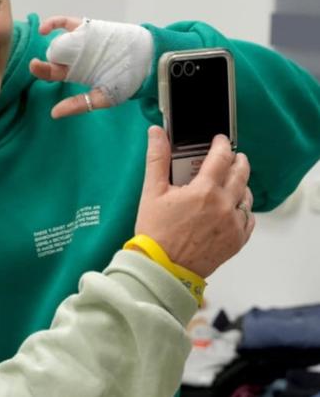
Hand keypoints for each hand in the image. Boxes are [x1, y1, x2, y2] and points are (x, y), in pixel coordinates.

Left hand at [29, 15, 153, 118]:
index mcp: (77, 73)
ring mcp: (80, 41)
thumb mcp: (104, 97)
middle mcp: (75, 57)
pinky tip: (44, 29)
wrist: (148, 59)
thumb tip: (54, 114)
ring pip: (58, 40)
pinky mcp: (88, 28)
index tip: (35, 68)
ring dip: (49, 43)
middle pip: (53, 57)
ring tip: (44, 47)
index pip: (53, 73)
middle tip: (35, 65)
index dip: (42, 71)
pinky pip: (66, 23)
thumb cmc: (128, 81)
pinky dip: (53, 23)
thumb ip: (80, 105)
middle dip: (42, 61)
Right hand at [134, 126, 254, 278]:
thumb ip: (157, 159)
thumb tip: (156, 133)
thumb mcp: (151, 191)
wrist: (164, 268)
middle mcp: (224, 205)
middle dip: (237, 160)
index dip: (221, 144)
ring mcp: (233, 224)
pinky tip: (232, 208)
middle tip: (232, 156)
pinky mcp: (237, 241)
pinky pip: (248, 219)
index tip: (219, 140)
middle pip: (241, 173)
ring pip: (247, 196)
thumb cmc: (155, 231)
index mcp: (204, 190)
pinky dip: (243, 209)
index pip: (221, 157)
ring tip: (231, 182)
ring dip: (241, 184)